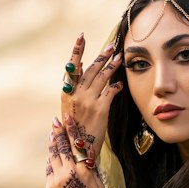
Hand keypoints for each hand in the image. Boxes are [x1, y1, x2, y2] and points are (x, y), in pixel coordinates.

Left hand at [44, 118, 103, 187]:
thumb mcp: (97, 186)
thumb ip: (91, 170)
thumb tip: (87, 157)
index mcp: (84, 170)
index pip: (77, 145)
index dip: (72, 130)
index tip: (68, 118)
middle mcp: (70, 172)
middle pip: (63, 147)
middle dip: (59, 132)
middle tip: (56, 120)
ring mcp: (57, 179)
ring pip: (53, 156)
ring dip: (52, 143)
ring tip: (52, 132)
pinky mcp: (49, 187)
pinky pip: (49, 168)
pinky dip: (50, 158)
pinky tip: (50, 151)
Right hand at [60, 34, 123, 164]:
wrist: (78, 150)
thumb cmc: (74, 129)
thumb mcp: (68, 108)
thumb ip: (73, 90)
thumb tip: (75, 70)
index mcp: (67, 94)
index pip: (72, 67)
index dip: (77, 51)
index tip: (81, 37)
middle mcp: (77, 95)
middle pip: (90, 69)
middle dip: (102, 56)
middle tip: (111, 45)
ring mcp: (89, 102)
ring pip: (102, 78)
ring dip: (112, 66)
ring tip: (119, 57)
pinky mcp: (101, 109)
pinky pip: (111, 92)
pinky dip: (117, 86)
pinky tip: (121, 83)